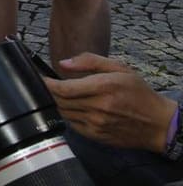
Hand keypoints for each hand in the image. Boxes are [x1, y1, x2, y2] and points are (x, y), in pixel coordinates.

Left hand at [45, 54, 177, 152]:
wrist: (157, 123)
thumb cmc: (138, 92)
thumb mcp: (119, 68)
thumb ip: (89, 61)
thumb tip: (63, 63)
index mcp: (104, 87)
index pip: (63, 88)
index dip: (46, 83)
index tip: (39, 77)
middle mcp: (99, 107)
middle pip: (59, 101)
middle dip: (48, 92)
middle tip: (45, 84)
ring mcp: (97, 124)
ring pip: (63, 113)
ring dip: (57, 103)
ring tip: (58, 94)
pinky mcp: (96, 136)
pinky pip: (72, 124)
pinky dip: (67, 115)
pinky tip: (71, 107)